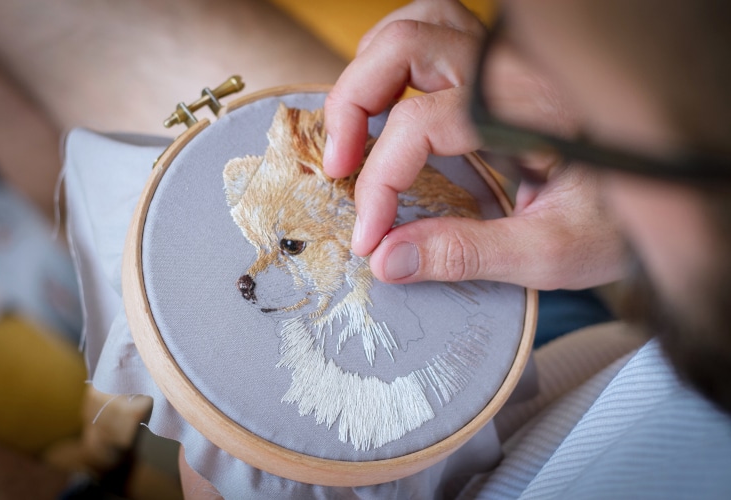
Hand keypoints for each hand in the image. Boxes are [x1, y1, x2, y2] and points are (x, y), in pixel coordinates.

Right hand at [325, 0, 625, 289]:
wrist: (663, 187)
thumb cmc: (619, 218)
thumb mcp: (551, 251)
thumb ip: (469, 254)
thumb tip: (388, 260)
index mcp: (526, 110)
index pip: (421, 124)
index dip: (379, 183)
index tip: (370, 238)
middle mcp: (510, 69)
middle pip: (405, 43)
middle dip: (352, 103)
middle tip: (338, 167)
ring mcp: (503, 59)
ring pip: (416, 22)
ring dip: (369, 69)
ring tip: (354, 129)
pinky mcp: (497, 66)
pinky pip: (434, 30)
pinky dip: (395, 59)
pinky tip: (387, 103)